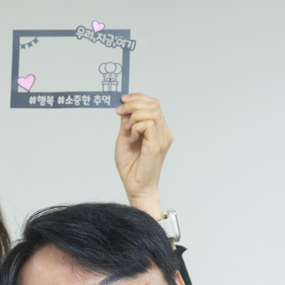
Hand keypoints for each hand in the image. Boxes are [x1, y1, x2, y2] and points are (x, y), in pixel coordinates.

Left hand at [113, 92, 171, 213]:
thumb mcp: (125, 137)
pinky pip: (148, 124)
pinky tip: (132, 138)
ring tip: (127, 130)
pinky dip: (135, 127)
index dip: (137, 98)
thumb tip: (125, 106)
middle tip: (120, 111)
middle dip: (133, 103)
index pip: (153, 104)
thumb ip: (128, 122)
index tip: (122, 100)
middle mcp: (164, 132)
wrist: (135, 187)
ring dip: (134, 116)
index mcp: (158, 130)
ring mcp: (162, 138)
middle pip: (154, 104)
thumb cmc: (131, 167)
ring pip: (152, 111)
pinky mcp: (157, 145)